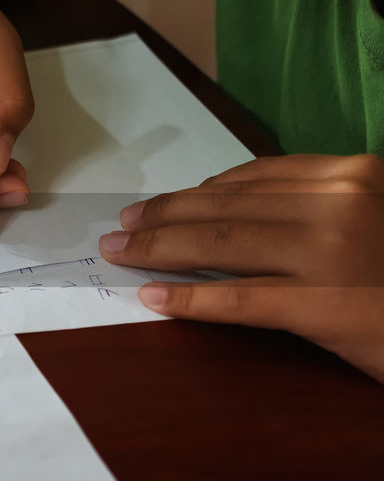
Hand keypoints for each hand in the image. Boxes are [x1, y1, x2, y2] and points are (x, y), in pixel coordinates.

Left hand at [99, 154, 383, 380]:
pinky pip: (242, 300)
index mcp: (354, 174)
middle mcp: (342, 202)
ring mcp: (334, 252)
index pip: (253, 178)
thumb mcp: (375, 219)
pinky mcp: (329, 306)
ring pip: (222, 246)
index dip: (195, 192)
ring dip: (158, 249)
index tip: (157, 204)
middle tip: (121, 229)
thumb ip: (317, 207)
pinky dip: (190, 299)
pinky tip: (153, 298)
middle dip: (163, 218)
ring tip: (121, 254)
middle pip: (226, 208)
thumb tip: (230, 208)